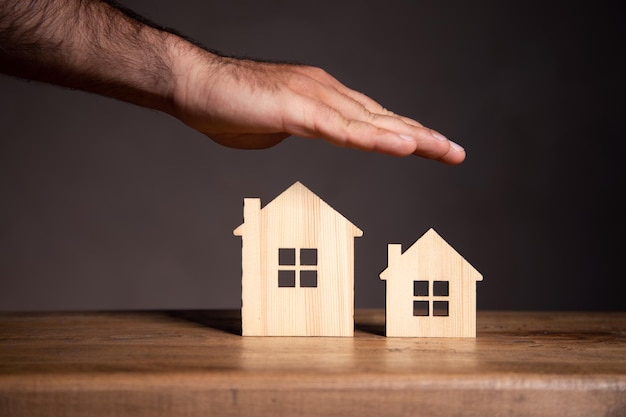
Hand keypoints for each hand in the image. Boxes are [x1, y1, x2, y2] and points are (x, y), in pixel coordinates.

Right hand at [171, 50, 465, 163]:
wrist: (194, 85)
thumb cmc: (227, 106)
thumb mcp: (274, 129)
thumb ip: (301, 133)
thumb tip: (312, 136)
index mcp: (322, 98)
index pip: (372, 119)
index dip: (404, 133)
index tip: (431, 147)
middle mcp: (326, 92)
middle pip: (382, 119)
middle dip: (423, 137)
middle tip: (455, 152)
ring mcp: (314, 97)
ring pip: (371, 123)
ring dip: (411, 138)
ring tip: (445, 151)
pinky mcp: (298, 109)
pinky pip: (343, 129)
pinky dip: (374, 140)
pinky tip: (403, 148)